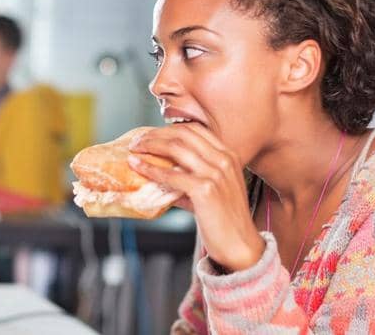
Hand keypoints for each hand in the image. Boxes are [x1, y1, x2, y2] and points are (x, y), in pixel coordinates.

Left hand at [128, 124, 264, 271]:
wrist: (240, 246)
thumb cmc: (225, 221)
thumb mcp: (212, 190)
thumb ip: (190, 178)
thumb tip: (161, 173)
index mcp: (229, 155)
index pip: (195, 129)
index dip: (169, 129)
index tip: (152, 134)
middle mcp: (224, 159)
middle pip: (183, 134)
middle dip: (156, 134)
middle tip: (137, 140)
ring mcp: (216, 173)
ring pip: (176, 148)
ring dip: (150, 145)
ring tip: (134, 149)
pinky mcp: (205, 189)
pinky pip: (171, 174)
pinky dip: (151, 168)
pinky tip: (138, 167)